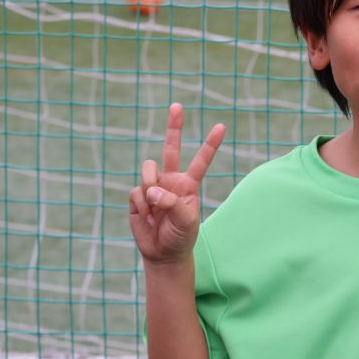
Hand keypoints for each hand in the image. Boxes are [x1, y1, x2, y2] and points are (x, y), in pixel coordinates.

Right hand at [129, 103, 224, 266]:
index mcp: (189, 183)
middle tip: (177, 105)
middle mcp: (171, 180)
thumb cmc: (180, 236)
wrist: (163, 253)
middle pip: (170, 148)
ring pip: (148, 171)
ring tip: (156, 210)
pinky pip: (137, 192)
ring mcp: (153, 186)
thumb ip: (172, 202)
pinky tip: (147, 218)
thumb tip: (152, 191)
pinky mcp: (137, 196)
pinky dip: (142, 206)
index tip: (221, 126)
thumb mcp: (186, 220)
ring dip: (151, 189)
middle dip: (174, 126)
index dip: (210, 144)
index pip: (201, 160)